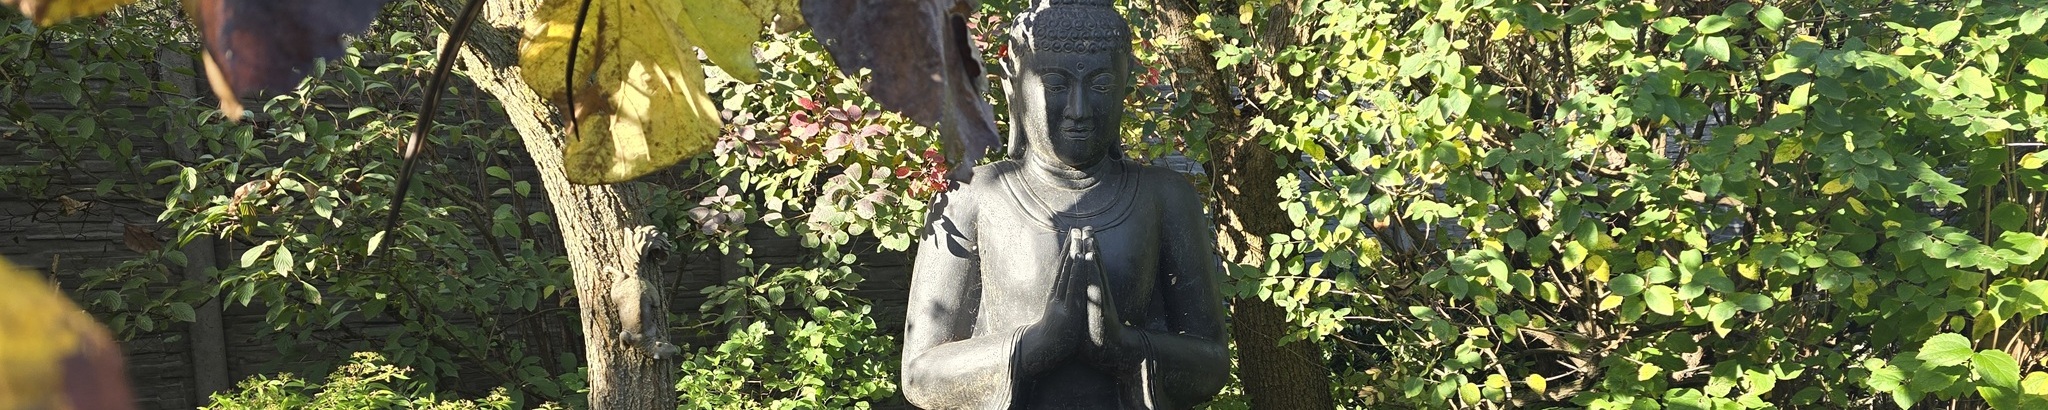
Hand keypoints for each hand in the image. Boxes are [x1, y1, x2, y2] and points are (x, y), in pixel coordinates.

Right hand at [1021, 227, 1100, 364]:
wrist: (1043, 351)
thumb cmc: (1051, 335)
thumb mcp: (1056, 316)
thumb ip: (1058, 305)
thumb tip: (1059, 297)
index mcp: (1056, 295)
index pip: (1062, 269)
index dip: (1067, 252)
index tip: (1071, 236)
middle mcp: (1058, 293)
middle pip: (1065, 266)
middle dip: (1071, 246)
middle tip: (1075, 227)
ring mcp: (1063, 299)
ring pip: (1070, 271)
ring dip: (1075, 252)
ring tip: (1079, 236)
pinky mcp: (1070, 306)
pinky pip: (1076, 284)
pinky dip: (1081, 269)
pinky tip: (1085, 256)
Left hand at [1070, 227, 1137, 371]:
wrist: (1109, 350)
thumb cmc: (1095, 336)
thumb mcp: (1087, 317)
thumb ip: (1085, 306)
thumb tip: (1078, 302)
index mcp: (1095, 294)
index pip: (1091, 269)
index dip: (1087, 253)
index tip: (1083, 237)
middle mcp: (1099, 292)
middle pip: (1095, 264)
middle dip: (1091, 245)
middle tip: (1088, 227)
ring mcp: (1100, 296)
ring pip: (1096, 270)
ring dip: (1093, 252)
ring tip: (1090, 236)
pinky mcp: (1100, 302)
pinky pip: (1095, 281)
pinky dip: (1093, 268)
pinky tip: (1090, 256)